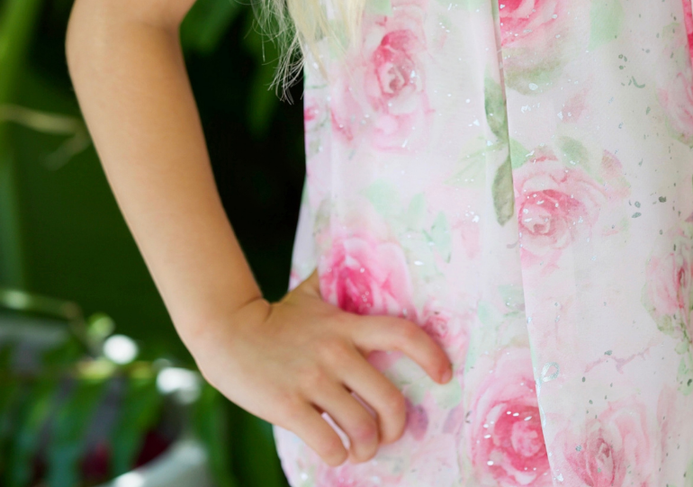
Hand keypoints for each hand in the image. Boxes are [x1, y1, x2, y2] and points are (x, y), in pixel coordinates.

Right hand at [190, 271, 452, 467]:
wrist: (227, 332)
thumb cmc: (275, 317)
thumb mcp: (312, 293)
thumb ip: (340, 282)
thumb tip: (364, 257)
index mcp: (347, 325)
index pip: (402, 334)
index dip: (431, 355)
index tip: (444, 374)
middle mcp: (336, 352)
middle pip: (389, 398)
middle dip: (397, 426)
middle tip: (390, 434)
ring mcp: (313, 380)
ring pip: (362, 427)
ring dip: (367, 447)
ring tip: (361, 449)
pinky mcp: (288, 406)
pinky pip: (328, 443)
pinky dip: (337, 455)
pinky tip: (334, 451)